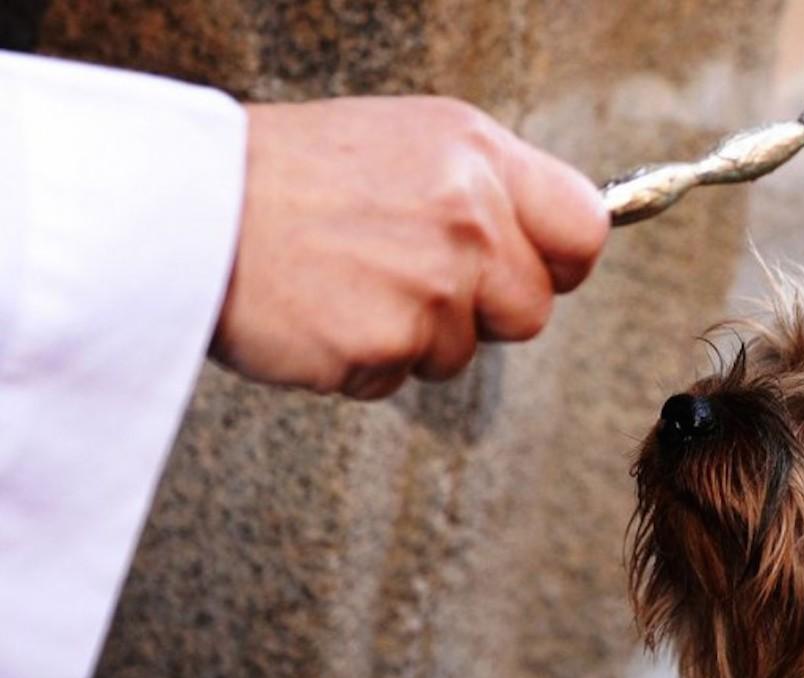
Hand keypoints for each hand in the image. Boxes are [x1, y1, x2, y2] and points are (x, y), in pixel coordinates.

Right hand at [210, 96, 607, 398]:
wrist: (188, 204)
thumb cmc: (288, 173)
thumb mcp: (408, 141)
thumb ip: (485, 187)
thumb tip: (546, 236)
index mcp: (479, 156)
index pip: (585, 229)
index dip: (561, 261)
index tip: (535, 269)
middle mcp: (467, 218)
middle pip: (532, 310)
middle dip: (483, 312)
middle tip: (414, 280)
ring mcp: (428, 285)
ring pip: (462, 352)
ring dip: (414, 337)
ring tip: (351, 285)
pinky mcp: (383, 344)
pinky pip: (398, 379)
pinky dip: (362, 362)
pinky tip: (323, 313)